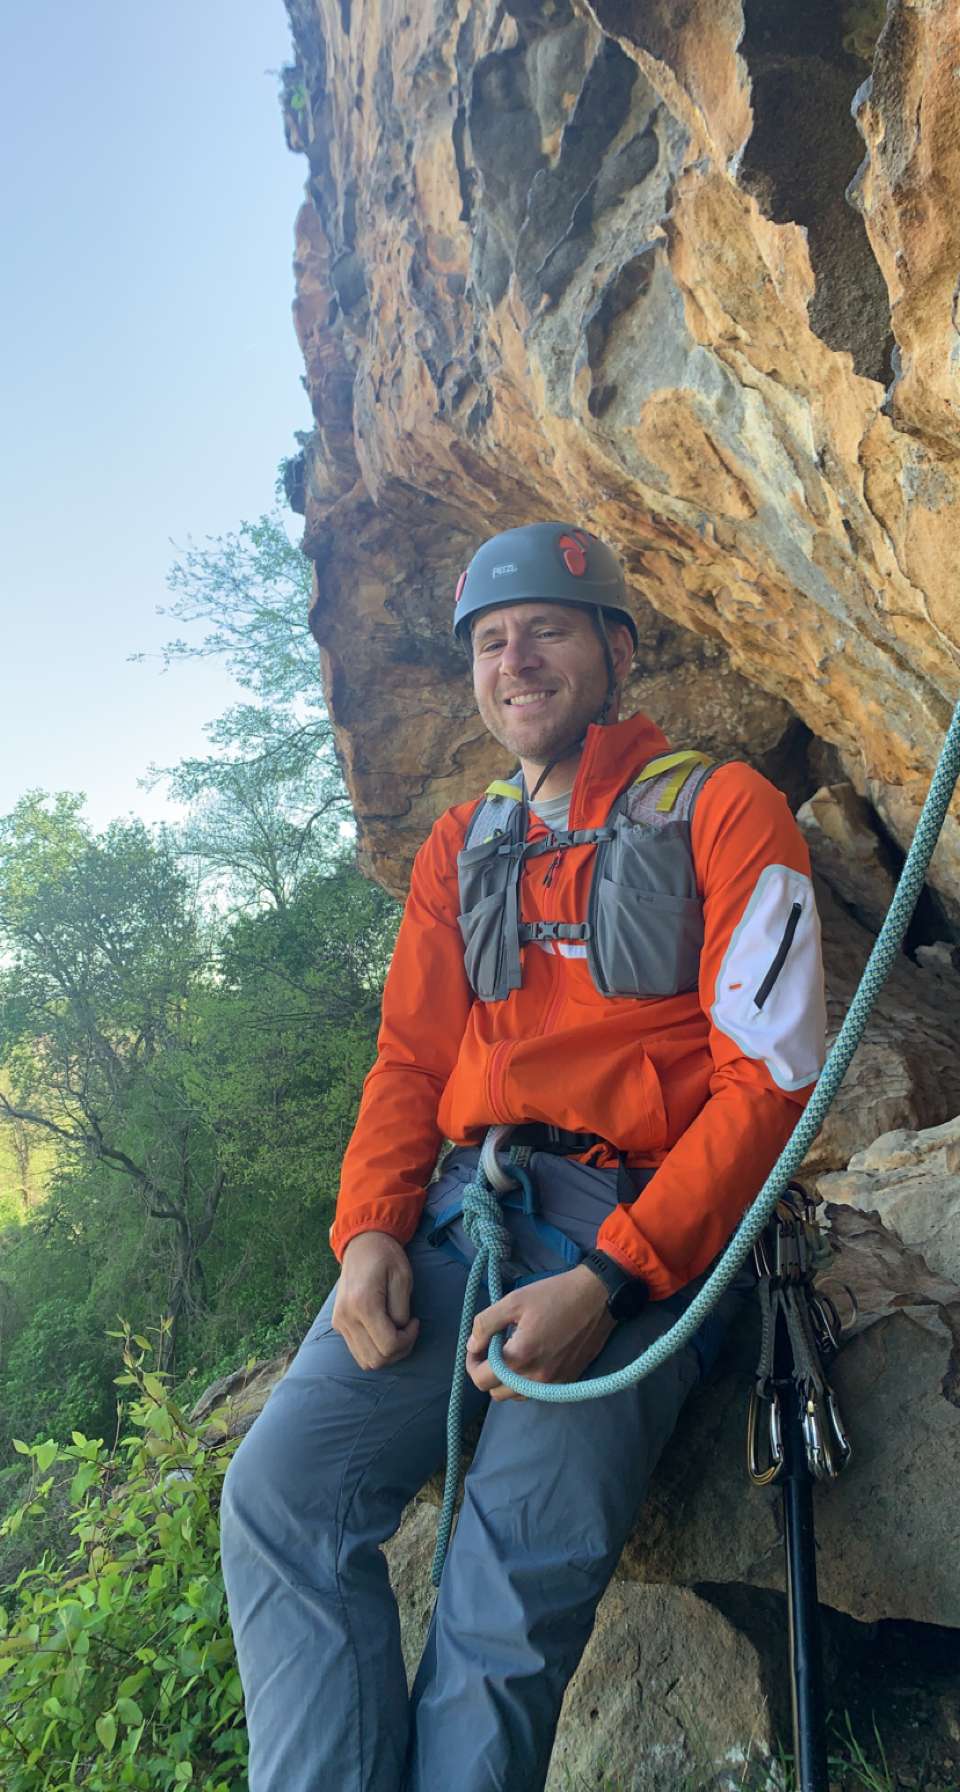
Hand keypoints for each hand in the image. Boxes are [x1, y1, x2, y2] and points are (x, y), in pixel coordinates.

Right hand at [332, 1232, 419, 1369]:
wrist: (362, 1244)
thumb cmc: (386, 1257)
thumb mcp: (402, 1278)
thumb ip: (401, 1310)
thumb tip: (399, 1331)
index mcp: (363, 1304)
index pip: (388, 1345)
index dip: (408, 1340)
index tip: (415, 1322)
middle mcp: (346, 1317)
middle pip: (376, 1359)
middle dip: (399, 1351)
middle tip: (409, 1330)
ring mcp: (339, 1322)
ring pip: (365, 1361)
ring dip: (387, 1354)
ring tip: (398, 1332)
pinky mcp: (338, 1324)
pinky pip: (358, 1351)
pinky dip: (374, 1349)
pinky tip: (384, 1331)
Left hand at [466, 1265, 614, 1401]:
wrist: (597, 1297)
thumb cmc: (554, 1295)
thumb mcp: (514, 1300)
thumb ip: (485, 1324)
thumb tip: (472, 1346)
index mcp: (519, 1357)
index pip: (481, 1380)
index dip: (472, 1363)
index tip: (476, 1347)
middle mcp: (535, 1378)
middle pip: (495, 1393)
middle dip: (487, 1373)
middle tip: (491, 1350)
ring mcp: (553, 1384)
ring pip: (515, 1396)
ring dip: (506, 1381)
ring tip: (511, 1354)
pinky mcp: (566, 1382)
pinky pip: (535, 1393)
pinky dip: (525, 1382)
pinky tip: (530, 1359)